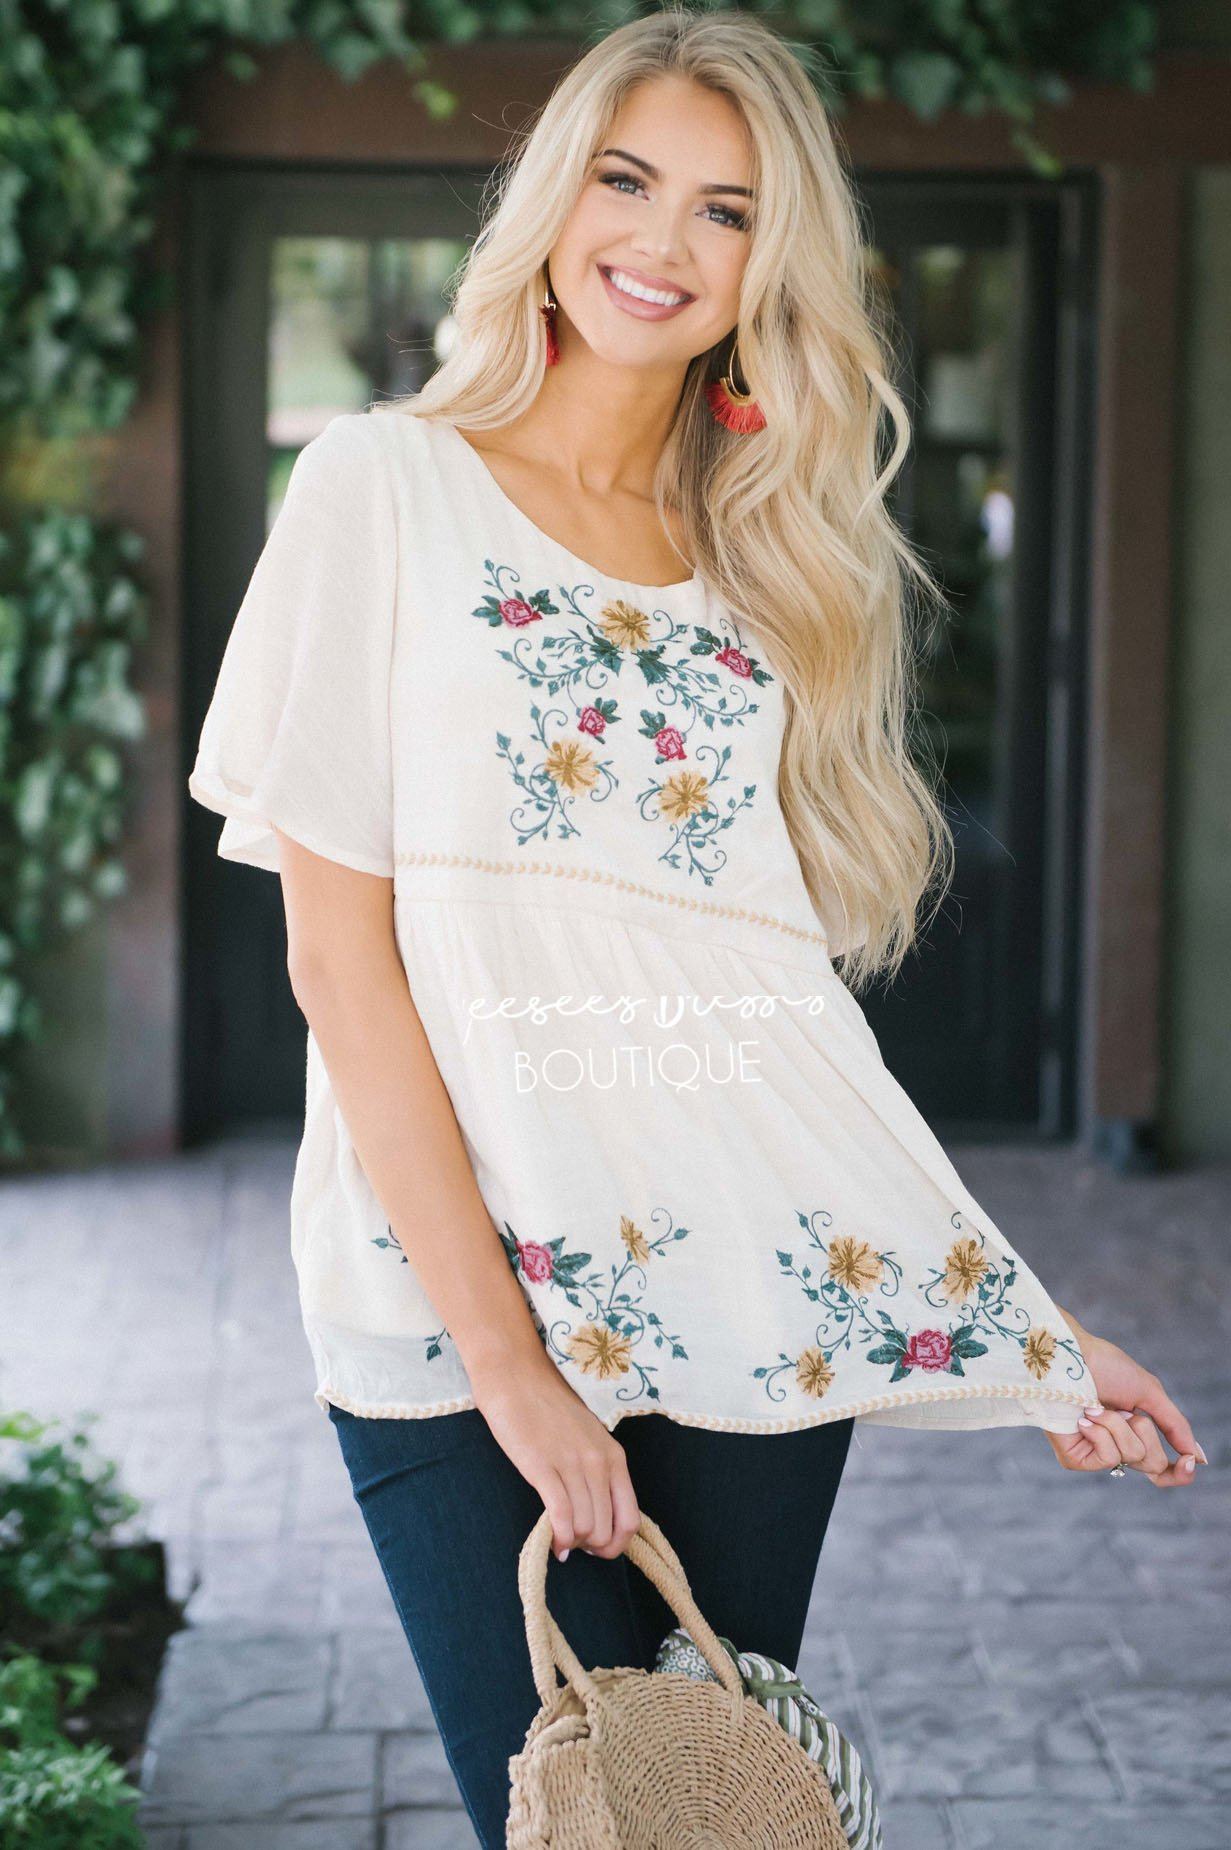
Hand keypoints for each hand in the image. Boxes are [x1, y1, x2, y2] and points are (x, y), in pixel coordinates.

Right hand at [470, 1356, 641, 1560]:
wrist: (515, 1376)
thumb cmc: (548, 1407)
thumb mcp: (587, 1437)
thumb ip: (597, 1470)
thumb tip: (597, 1515)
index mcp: (614, 1456)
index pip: (630, 1519)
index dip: (615, 1544)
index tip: (596, 1547)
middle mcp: (599, 1462)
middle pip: (606, 1530)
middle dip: (589, 1547)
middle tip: (572, 1542)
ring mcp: (572, 1464)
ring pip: (585, 1528)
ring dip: (572, 1543)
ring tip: (558, 1538)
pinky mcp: (542, 1467)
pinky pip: (561, 1517)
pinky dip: (557, 1538)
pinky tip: (550, 1541)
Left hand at [1046, 1319, 1207, 1486]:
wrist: (1070, 1355)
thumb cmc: (1104, 1366)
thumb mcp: (1149, 1393)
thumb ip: (1175, 1426)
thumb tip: (1199, 1458)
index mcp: (1133, 1435)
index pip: (1162, 1470)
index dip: (1179, 1473)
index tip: (1188, 1462)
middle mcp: (1114, 1448)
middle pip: (1153, 1464)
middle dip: (1145, 1431)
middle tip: (1124, 1410)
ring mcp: (1093, 1455)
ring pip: (1133, 1457)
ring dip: (1119, 1425)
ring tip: (1097, 1407)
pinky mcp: (1074, 1459)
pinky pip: (1107, 1458)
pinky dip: (1102, 1432)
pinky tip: (1085, 1417)